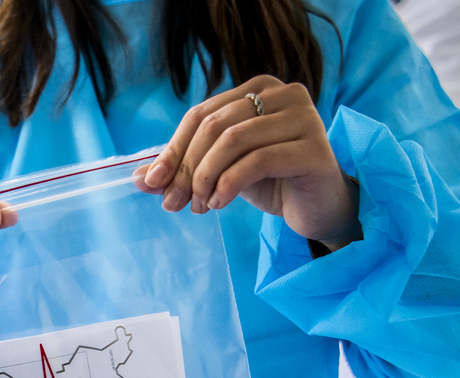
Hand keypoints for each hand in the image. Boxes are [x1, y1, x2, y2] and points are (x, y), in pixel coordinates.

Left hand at [136, 75, 360, 250]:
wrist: (319, 208)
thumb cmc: (272, 182)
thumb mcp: (222, 172)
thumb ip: (184, 170)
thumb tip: (139, 179)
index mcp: (259, 87)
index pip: (201, 114)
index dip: (173, 150)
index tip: (153, 184)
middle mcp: (285, 92)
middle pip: (215, 125)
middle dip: (186, 168)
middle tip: (173, 203)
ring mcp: (304, 116)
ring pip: (234, 141)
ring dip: (206, 178)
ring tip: (200, 206)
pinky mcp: (314, 148)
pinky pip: (257, 160)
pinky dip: (229, 184)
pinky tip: (220, 204)